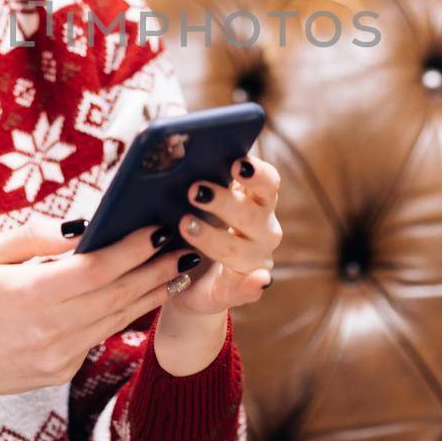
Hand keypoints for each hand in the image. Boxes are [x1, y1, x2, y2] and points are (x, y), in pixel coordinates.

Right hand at [0, 216, 201, 440]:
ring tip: (177, 270)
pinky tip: (142, 295)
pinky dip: (123, 314)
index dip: (133, 248)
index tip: (157, 228)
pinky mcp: (63, 371)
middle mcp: (51, 329)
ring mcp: (60, 355)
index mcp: (31, 294)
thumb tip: (82, 225)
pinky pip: (100, 336)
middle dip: (156, 269)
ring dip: (151, 293)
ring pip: (118, 318)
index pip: (98, 269)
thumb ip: (34, 235)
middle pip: (119, 295)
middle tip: (185, 246)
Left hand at [161, 151, 281, 317]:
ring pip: (241, 247)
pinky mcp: (242, 289)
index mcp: (255, 201)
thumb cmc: (187, 229)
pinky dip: (255, 284)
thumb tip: (174, 150)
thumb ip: (190, 181)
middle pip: (252, 212)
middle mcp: (262, 228)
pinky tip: (258, 280)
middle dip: (224, 201)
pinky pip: (249, 289)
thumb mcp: (189, 204)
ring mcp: (256, 260)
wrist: (184, 280)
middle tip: (194, 190)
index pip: (267, 181)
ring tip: (186, 225)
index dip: (255, 172)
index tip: (236, 163)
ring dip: (215, 237)